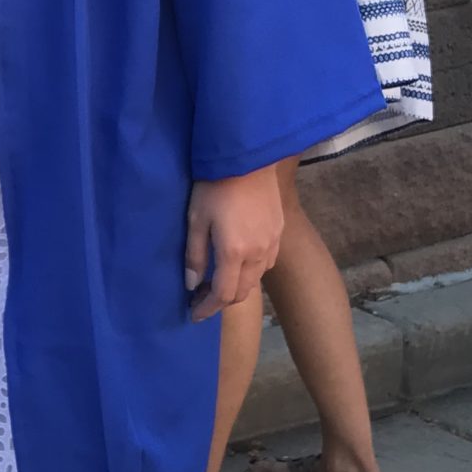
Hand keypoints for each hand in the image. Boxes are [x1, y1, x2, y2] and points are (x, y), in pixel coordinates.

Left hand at [184, 170, 282, 320]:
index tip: (194, 314)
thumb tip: (192, 284)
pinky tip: (237, 262)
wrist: (248, 157)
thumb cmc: (214, 186)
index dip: (207, 309)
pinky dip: (251, 271)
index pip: (223, 295)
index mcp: (234, 252)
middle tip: (201, 298)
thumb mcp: (196, 219)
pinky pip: (266, 262)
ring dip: (237, 287)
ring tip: (217, 280)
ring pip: (256, 279)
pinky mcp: (280, 231)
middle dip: (222, 301)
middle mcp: (258, 253)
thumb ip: (194, 255)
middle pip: (242, 292)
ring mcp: (272, 242)